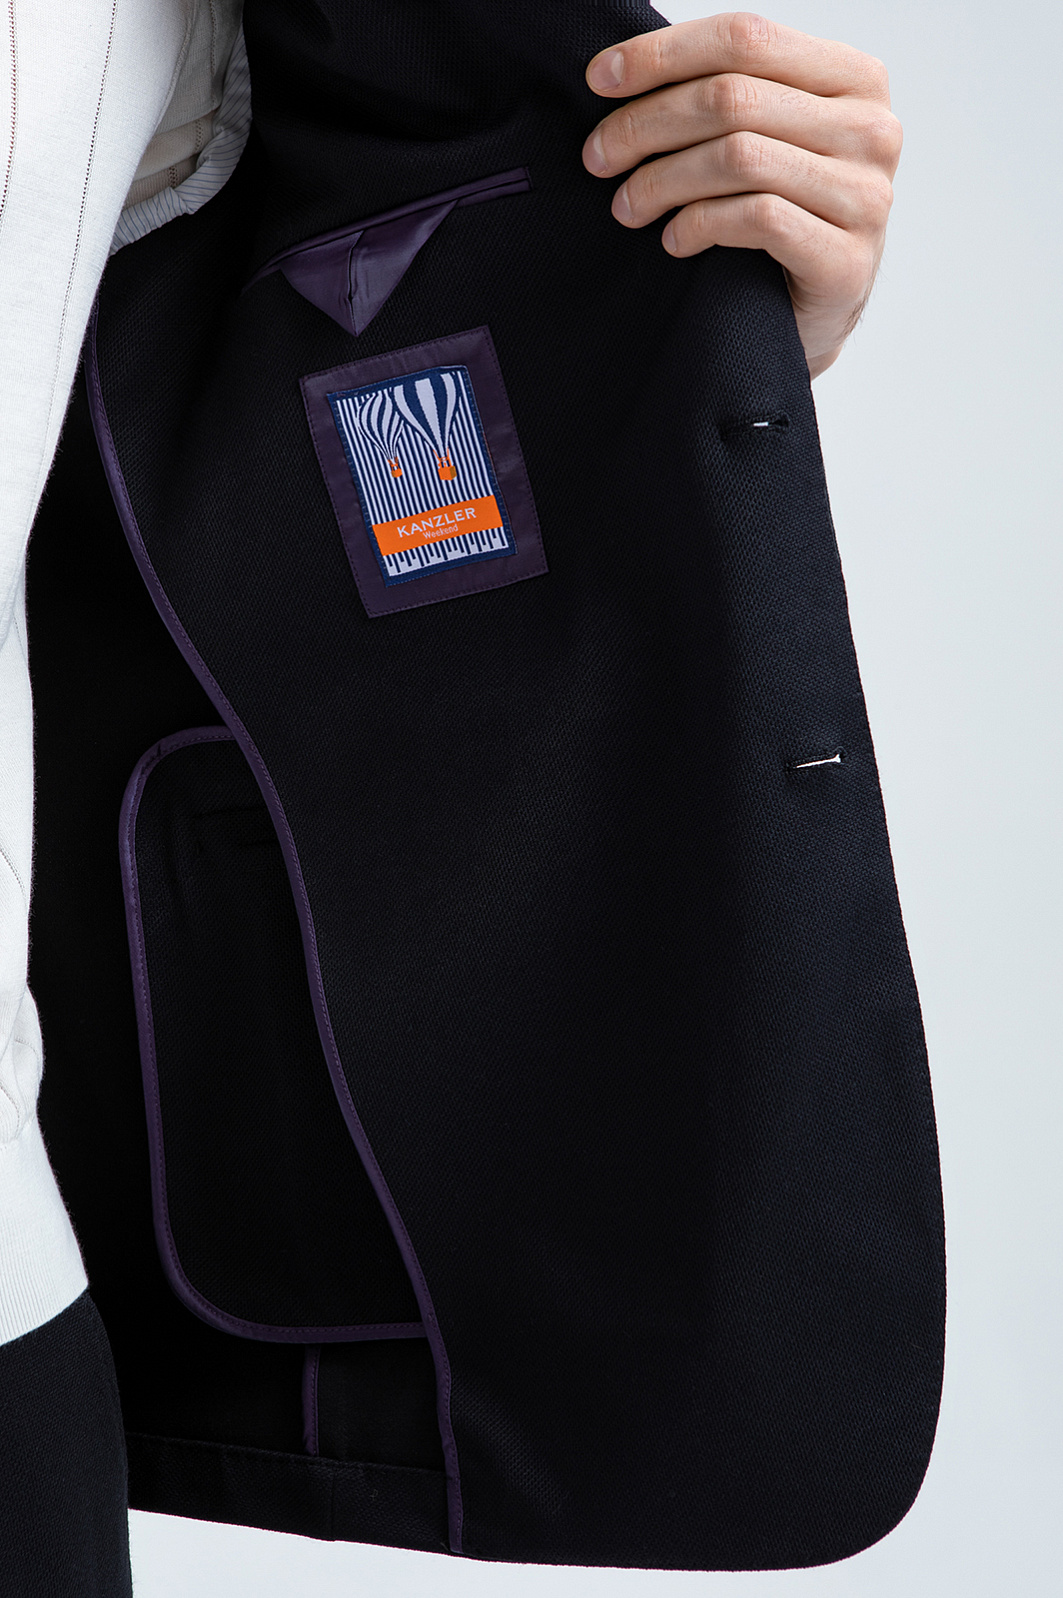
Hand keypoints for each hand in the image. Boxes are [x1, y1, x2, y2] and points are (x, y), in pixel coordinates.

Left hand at [582, 12, 901, 377]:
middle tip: (598, 157)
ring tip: (626, 206)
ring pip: (738, 158)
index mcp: (852, 77)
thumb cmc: (785, 214)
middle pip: (731, 98)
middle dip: (646, 125)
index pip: (745, 37)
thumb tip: (620, 71)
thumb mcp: (768, 137)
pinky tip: (672, 240)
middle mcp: (871, 128)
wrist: (822, 312)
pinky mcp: (847, 259)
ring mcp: (865, 196)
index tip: (598, 79)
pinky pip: (756, 218)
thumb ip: (729, 95)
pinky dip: (699, 224)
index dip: (663, 53)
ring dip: (662, 181)